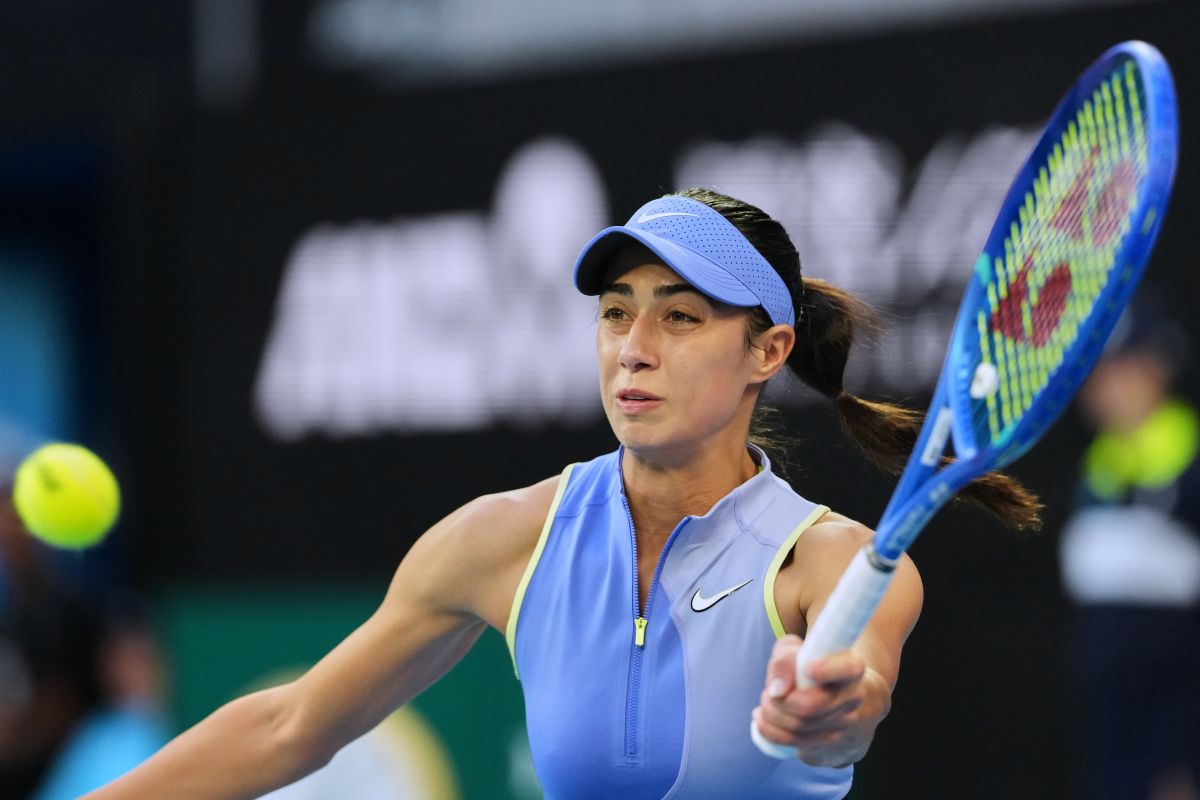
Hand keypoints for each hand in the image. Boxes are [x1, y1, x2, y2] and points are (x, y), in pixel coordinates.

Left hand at [752, 634, 878, 767]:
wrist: (823, 689)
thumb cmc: (804, 663)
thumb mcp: (791, 650)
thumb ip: (784, 660)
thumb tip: (777, 691)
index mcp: (850, 667)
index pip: (847, 669)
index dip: (827, 670)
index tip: (808, 669)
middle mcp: (853, 696)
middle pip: (811, 706)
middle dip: (779, 701)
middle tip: (768, 692)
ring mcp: (844, 722)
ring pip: (799, 728)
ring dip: (772, 716)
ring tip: (766, 703)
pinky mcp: (829, 741)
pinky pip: (795, 743)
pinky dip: (772, 732)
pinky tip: (762, 720)